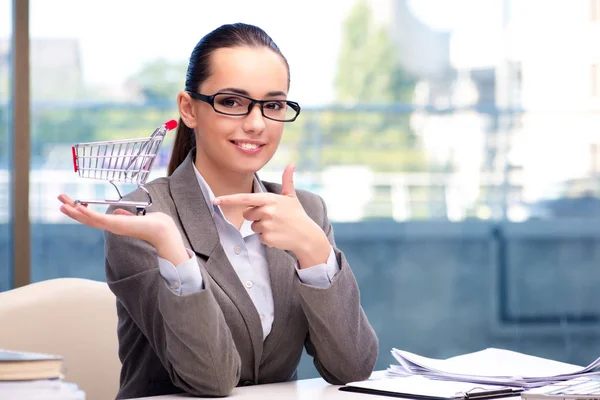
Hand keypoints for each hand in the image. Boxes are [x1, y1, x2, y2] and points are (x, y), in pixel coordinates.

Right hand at [58, 194, 188, 264]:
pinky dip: (88, 214)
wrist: (161, 230)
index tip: (71, 203)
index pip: (93, 217)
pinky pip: (99, 219)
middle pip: (86, 218)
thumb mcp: (135, 217)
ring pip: (89, 219)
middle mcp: (111, 226)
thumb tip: (119, 211)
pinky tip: (78, 208)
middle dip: (72, 210)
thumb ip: (125, 215)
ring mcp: (113, 226)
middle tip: (59, 200)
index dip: (81, 211)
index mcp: (114, 224)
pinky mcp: (117, 225)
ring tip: (62, 204)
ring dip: (75, 211)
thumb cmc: (152, 224)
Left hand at [213, 164, 330, 268]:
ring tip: (276, 226)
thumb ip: (287, 180)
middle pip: (247, 214)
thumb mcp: (291, 197)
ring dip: (261, 227)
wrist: (307, 235)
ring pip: (253, 227)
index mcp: (269, 199)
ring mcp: (266, 225)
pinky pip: (259, 237)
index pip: (244, 198)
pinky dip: (266, 237)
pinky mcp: (267, 238)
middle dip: (255, 216)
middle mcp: (266, 211)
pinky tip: (277, 235)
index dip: (228, 199)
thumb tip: (292, 164)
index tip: (214, 201)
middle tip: (271, 217)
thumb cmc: (297, 215)